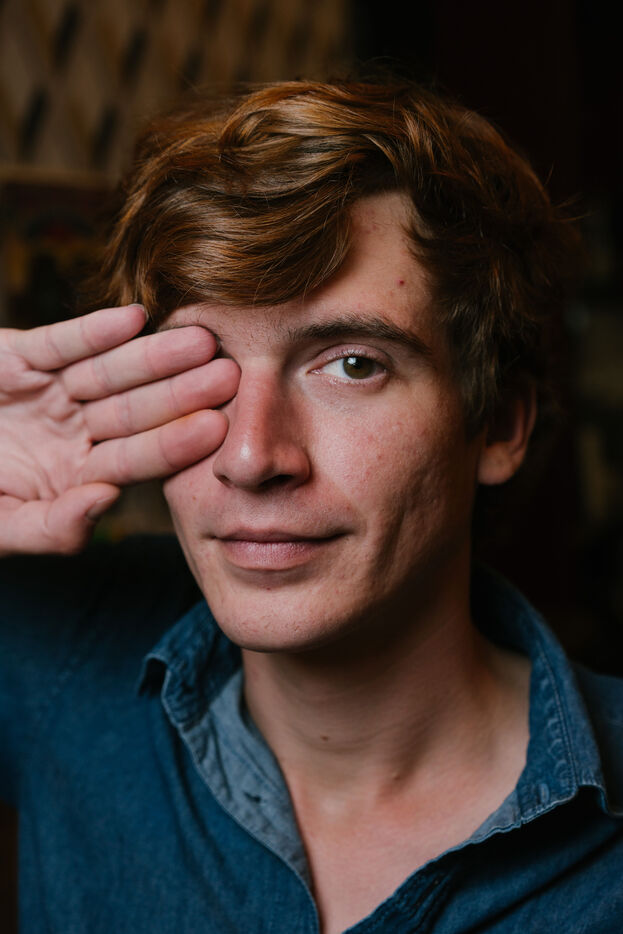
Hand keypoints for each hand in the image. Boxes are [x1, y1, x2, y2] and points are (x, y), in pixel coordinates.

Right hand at [0, 304, 238, 555]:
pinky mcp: (19, 358)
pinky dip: (93, 331)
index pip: (135, 460)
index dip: (174, 443)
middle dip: (181, 392)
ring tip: (197, 339)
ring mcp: (50, 394)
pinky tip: (134, 318)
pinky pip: (60, 343)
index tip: (217, 427)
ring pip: (108, 372)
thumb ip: (51, 529)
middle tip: (231, 373)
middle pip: (136, 411)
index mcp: (78, 477)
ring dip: (151, 356)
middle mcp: (74, 433)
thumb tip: (104, 506)